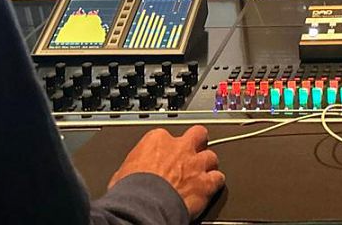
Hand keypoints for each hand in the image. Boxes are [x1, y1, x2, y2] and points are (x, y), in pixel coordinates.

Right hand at [109, 125, 224, 218]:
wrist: (142, 206)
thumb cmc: (130, 191)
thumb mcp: (123, 171)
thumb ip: (136, 165)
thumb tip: (132, 173)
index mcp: (157, 140)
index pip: (167, 135)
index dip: (168, 147)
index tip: (165, 154)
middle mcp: (180, 148)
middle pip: (198, 134)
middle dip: (197, 142)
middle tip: (194, 151)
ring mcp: (195, 164)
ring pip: (211, 156)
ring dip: (207, 165)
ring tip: (202, 173)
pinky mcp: (206, 183)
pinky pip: (218, 178)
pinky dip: (216, 182)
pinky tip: (212, 187)